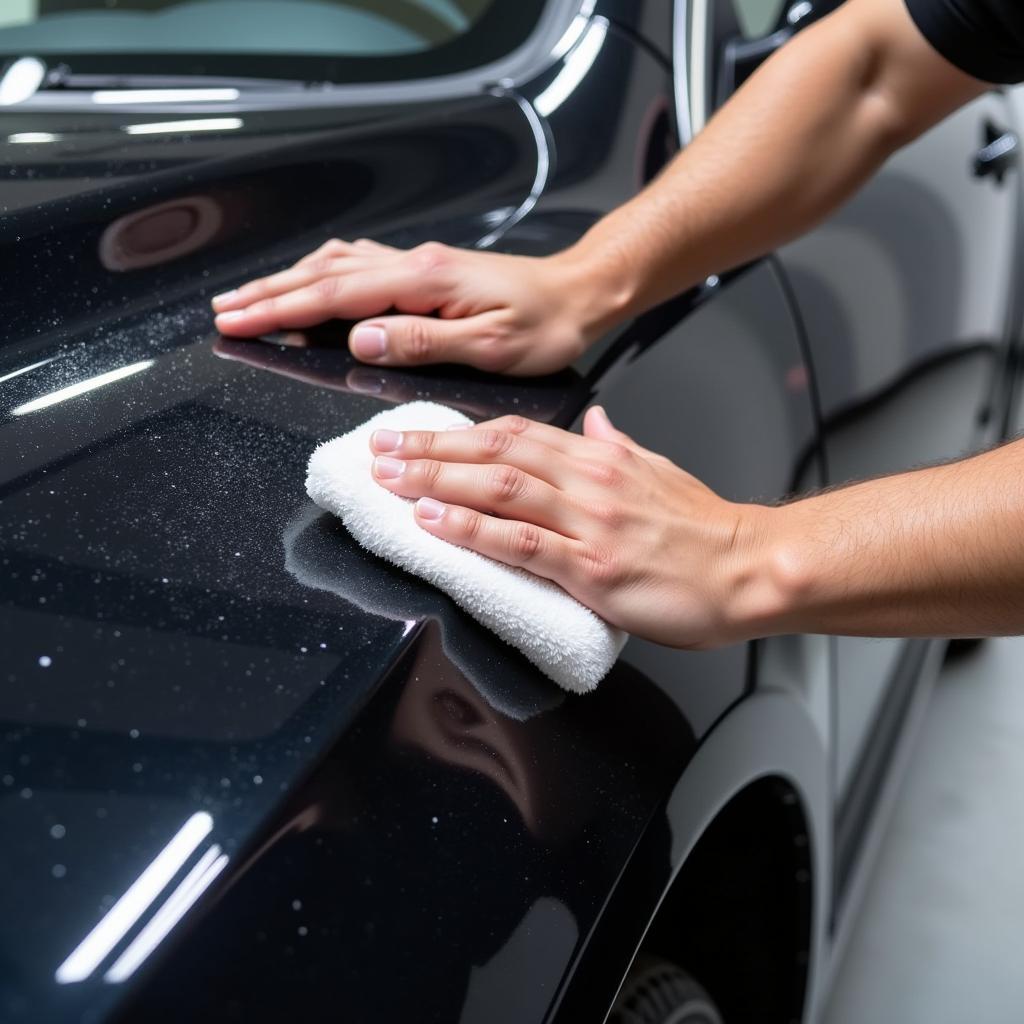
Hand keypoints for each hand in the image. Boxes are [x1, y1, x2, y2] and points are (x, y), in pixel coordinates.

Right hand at [212, 238, 626, 375]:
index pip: (333, 296)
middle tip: (224, 311)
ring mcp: (417, 264)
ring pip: (336, 263)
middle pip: (323, 273)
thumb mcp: (490, 345)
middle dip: (268, 292)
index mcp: (423, 283)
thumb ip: (422, 342)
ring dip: (289, 280)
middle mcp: (414, 265)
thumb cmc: (544, 326)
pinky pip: (359, 264)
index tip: (237, 322)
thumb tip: (359, 341)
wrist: (577, 294)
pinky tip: (310, 282)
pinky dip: (321, 274)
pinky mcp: (425, 271)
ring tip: (250, 298)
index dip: (279, 310)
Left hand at [366, 407, 781, 648]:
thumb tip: (592, 421)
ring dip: (438, 481)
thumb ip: (618, 445)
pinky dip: (473, 529)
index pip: (516, 433)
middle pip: (496, 452)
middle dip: (431, 449)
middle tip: (381, 450)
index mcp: (600, 457)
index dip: (459, 431)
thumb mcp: (659, 469)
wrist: (748, 569)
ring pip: (500, 489)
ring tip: (391, 480)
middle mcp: (589, 480)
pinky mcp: (592, 567)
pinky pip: (522, 543)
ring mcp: (589, 522)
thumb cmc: (703, 528)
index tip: (417, 432)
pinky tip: (435, 523)